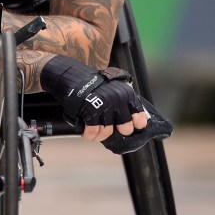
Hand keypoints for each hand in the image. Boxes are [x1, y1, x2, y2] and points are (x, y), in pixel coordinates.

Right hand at [40, 55, 172, 153]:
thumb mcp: (116, 88)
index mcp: (127, 95)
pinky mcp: (91, 112)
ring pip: (108, 132)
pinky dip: (89, 135)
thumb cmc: (96, 86)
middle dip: (118, 131)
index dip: (136, 125)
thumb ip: (125, 102)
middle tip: (110, 129)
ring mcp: (104, 107)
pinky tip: (87, 134)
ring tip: (95, 132)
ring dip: (100, 135)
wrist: (75, 78)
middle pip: (125, 129)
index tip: (132, 127)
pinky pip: (93, 132)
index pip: (139, 117)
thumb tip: (134, 121)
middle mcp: (118, 101)